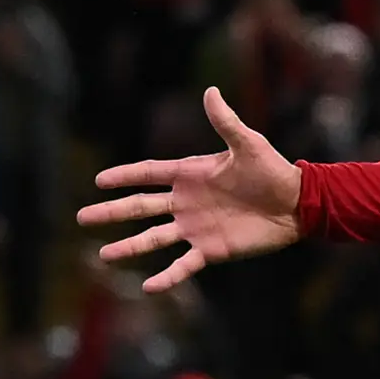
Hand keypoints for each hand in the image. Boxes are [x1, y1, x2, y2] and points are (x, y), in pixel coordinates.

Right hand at [79, 88, 302, 293]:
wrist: (298, 204)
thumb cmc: (273, 171)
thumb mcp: (247, 144)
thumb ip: (225, 122)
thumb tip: (211, 91)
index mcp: (190, 175)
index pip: (148, 175)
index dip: (124, 176)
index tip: (98, 181)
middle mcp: (186, 202)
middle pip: (140, 207)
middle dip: (111, 212)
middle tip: (82, 217)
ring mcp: (196, 228)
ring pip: (154, 238)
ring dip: (129, 246)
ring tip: (103, 255)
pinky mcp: (212, 250)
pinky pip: (184, 265)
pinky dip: (167, 277)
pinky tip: (148, 288)